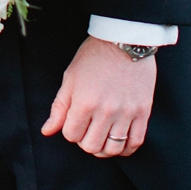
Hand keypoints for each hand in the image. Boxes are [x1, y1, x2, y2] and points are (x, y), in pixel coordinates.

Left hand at [40, 36, 155, 157]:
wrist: (124, 40)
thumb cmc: (93, 57)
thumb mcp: (70, 78)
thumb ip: (59, 108)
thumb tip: (47, 131)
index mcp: (84, 102)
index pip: (71, 135)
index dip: (70, 130)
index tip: (74, 121)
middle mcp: (105, 111)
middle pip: (91, 146)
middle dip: (85, 141)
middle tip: (87, 130)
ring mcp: (126, 113)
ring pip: (113, 149)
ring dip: (104, 148)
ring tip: (102, 137)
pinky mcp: (143, 112)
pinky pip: (135, 142)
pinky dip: (126, 149)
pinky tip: (119, 142)